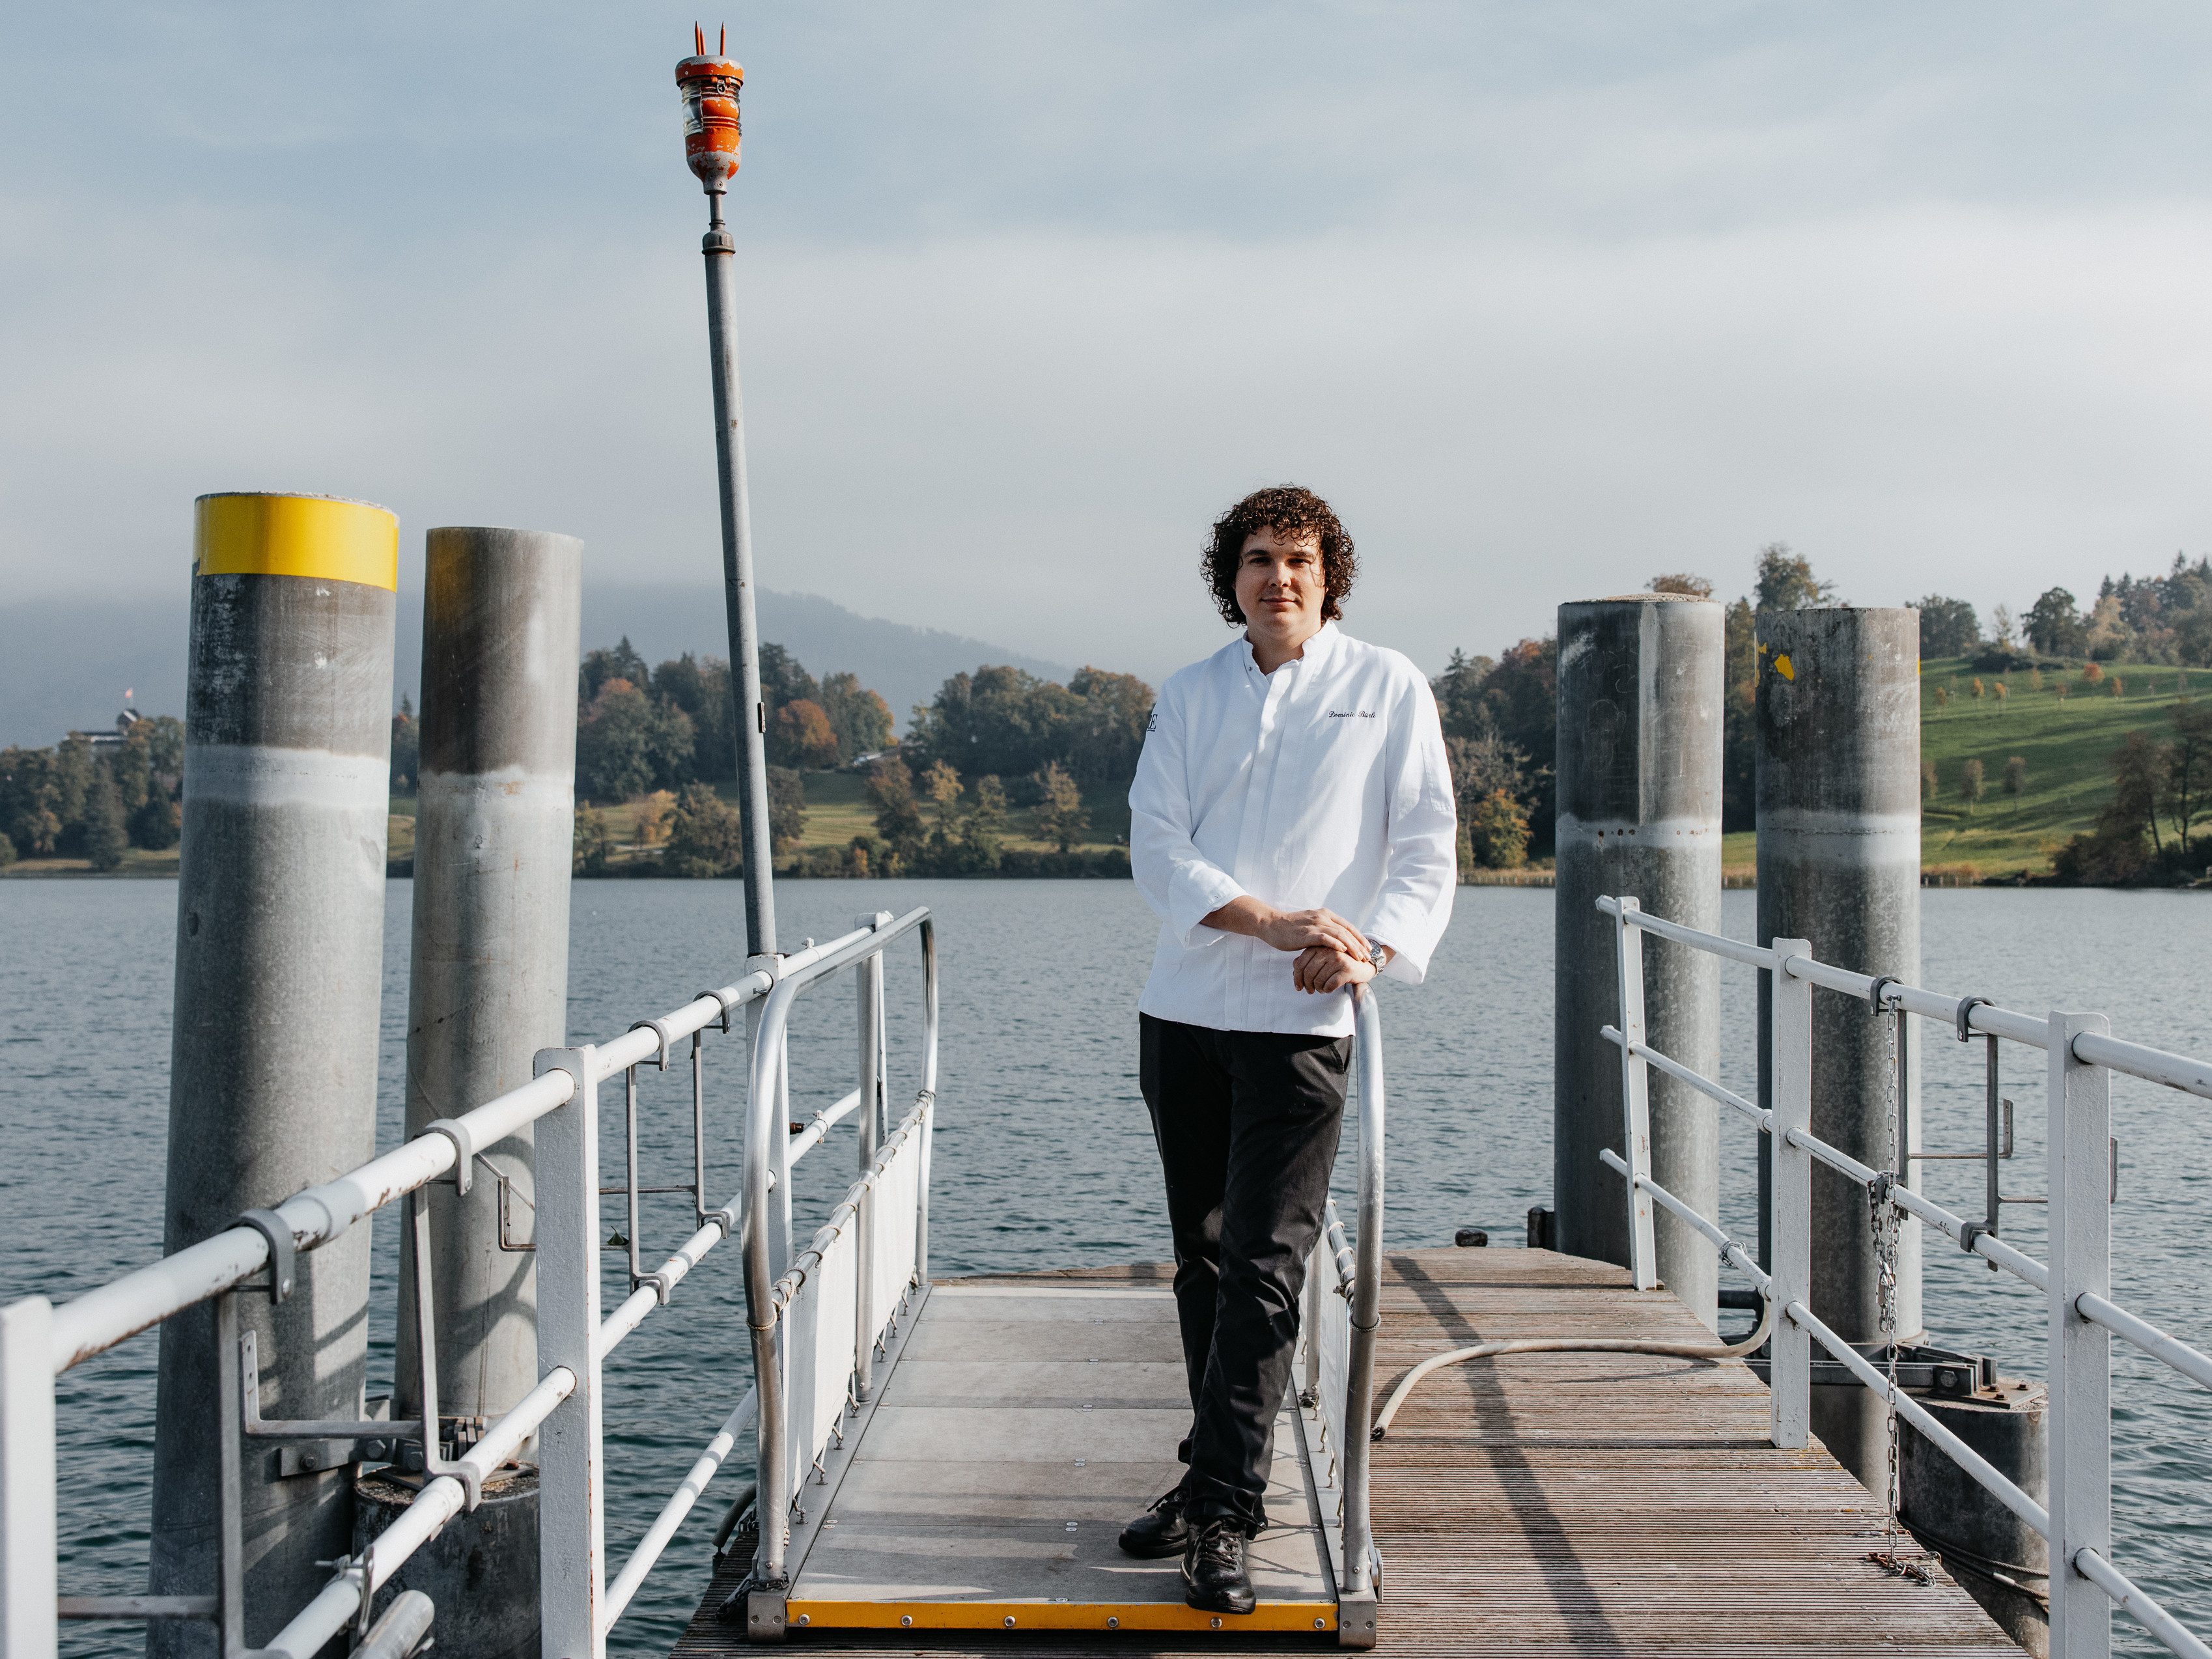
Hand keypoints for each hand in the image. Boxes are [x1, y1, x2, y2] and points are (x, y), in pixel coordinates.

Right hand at [1200, 897, 1367, 959]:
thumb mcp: (1310, 927)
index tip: (1368, 948)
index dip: (1359, 937)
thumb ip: (1323, 931)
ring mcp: (1315, 924)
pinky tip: (1343, 951)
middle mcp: (1322, 917)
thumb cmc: (1290, 929)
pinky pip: (1326, 938)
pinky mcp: (1307, 933)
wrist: (1271, 925)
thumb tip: (1334, 943)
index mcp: (1325, 915)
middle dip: (1359, 944)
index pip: (1347, 926)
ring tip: (1360, 957)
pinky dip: (1336, 944)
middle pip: (1347, 930)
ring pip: (1340, 934)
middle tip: (1368, 956)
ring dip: (1352, 946)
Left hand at [1293, 945, 1376, 994]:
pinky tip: (1330, 988)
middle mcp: (1328, 950)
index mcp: (1319, 945)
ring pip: (1318, 981)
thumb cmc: (1341, 962)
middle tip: (1309, 991)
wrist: (1365, 964)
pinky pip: (1329, 985)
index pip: (1300, 963)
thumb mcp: (1324, 958)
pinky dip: (1327, 990)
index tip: (1298, 987)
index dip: (1296, 977)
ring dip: (1318, 989)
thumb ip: (1308, 960)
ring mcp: (1338, 958)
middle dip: (1307, 985)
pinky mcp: (1347, 968)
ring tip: (1322, 989)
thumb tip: (1294, 967)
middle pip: (1308, 973)